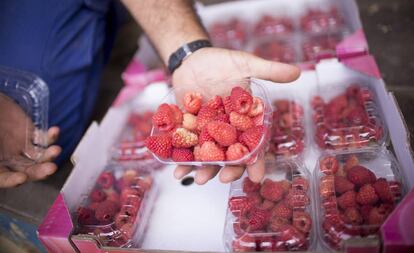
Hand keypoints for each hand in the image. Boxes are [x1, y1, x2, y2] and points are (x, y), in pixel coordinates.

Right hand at [0, 94, 60, 187]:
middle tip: (50, 169)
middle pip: (26, 171)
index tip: (21, 178)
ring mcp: (20, 147)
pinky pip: (42, 138)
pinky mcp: (30, 134)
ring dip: (48, 155)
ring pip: (38, 157)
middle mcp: (8, 160)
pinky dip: (50, 137)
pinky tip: (55, 131)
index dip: (11, 180)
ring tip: (55, 150)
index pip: (2, 178)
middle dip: (39, 171)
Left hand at [171, 47, 299, 184]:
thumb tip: (297, 72)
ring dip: (203, 169)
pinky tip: (175, 169)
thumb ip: (269, 70)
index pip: (254, 144)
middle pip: (231, 154)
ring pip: (208, 155)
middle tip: (223, 179)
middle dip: (228, 169)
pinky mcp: (188, 128)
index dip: (256, 161)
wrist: (192, 58)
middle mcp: (228, 129)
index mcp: (245, 119)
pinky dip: (180, 157)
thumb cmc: (221, 61)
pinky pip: (185, 146)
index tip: (256, 177)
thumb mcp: (246, 64)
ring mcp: (207, 131)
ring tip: (197, 180)